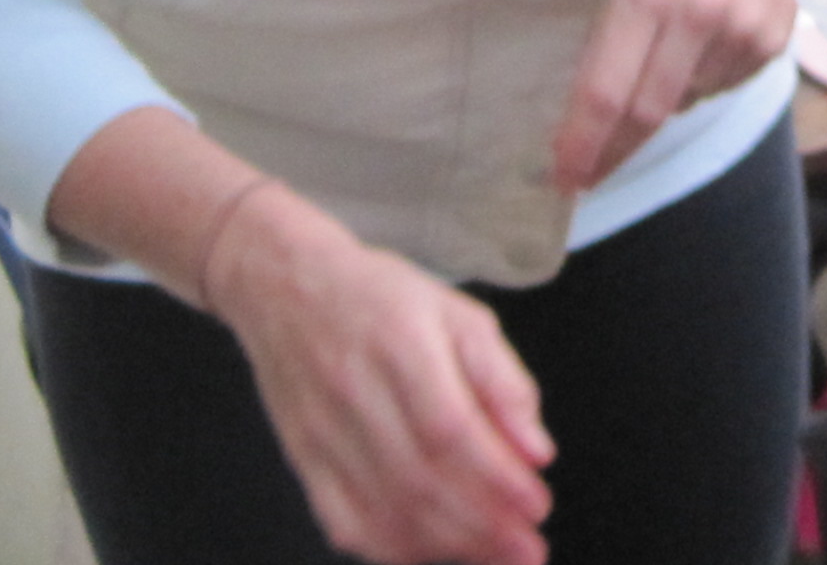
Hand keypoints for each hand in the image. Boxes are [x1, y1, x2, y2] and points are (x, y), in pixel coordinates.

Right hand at [206, 185, 554, 564]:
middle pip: (420, 480)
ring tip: (496, 554)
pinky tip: (434, 552)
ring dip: (448, 546)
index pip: (450, 429)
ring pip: (386, 510)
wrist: (288, 289)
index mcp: (401, 343)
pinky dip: (395, 548)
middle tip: (528, 548)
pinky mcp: (304, 461)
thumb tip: (536, 451)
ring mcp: (322, 434)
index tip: (538, 504)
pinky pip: (347, 522)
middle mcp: (355, 392)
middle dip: (482, 526)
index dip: (496, 477)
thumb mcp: (460, 315)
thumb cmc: (382, 299)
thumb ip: (503, 382)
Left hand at [554, 0, 801, 190]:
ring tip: (669, 55)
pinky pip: (721, 88)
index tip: (562, 177)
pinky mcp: (771, 44)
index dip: (582, 141)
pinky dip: (701, 82)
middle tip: (586, 177)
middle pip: (645, 112)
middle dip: (611, 151)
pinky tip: (706, 45)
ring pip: (685, 102)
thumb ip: (615, 39)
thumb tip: (595, 117)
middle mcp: (695, 15)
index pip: (605, 88)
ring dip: (663, 101)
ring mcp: (739, 32)